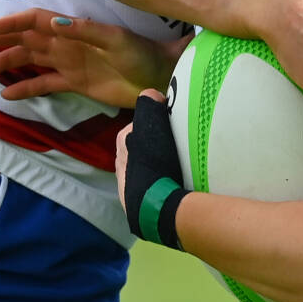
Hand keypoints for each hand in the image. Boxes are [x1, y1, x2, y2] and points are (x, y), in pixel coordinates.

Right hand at [0, 8, 185, 107]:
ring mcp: (69, 63)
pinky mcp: (75, 83)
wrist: (159, 76)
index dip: (10, 24)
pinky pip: (44, 84)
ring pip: (30, 59)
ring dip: (8, 61)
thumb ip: (83, 30)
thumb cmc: (141, 52)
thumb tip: (51, 23)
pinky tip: (7, 94)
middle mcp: (66, 43)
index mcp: (72, 29)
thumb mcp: (114, 39)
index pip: (34, 22)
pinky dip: (26, 87)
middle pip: (25, 38)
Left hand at [115, 89, 184, 247]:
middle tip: (179, 147)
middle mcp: (122, 163)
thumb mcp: (152, 127)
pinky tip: (175, 186)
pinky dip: (161, 184)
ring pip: (148, 168)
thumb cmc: (156, 164)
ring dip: (160, 167)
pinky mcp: (137, 205)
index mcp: (124, 143)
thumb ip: (149, 106)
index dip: (158, 123)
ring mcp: (128, 186)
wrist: (158, 207)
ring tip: (180, 168)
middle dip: (158, 145)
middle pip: (143, 147)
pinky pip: (152, 187)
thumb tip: (151, 94)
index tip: (175, 126)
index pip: (140, 125)